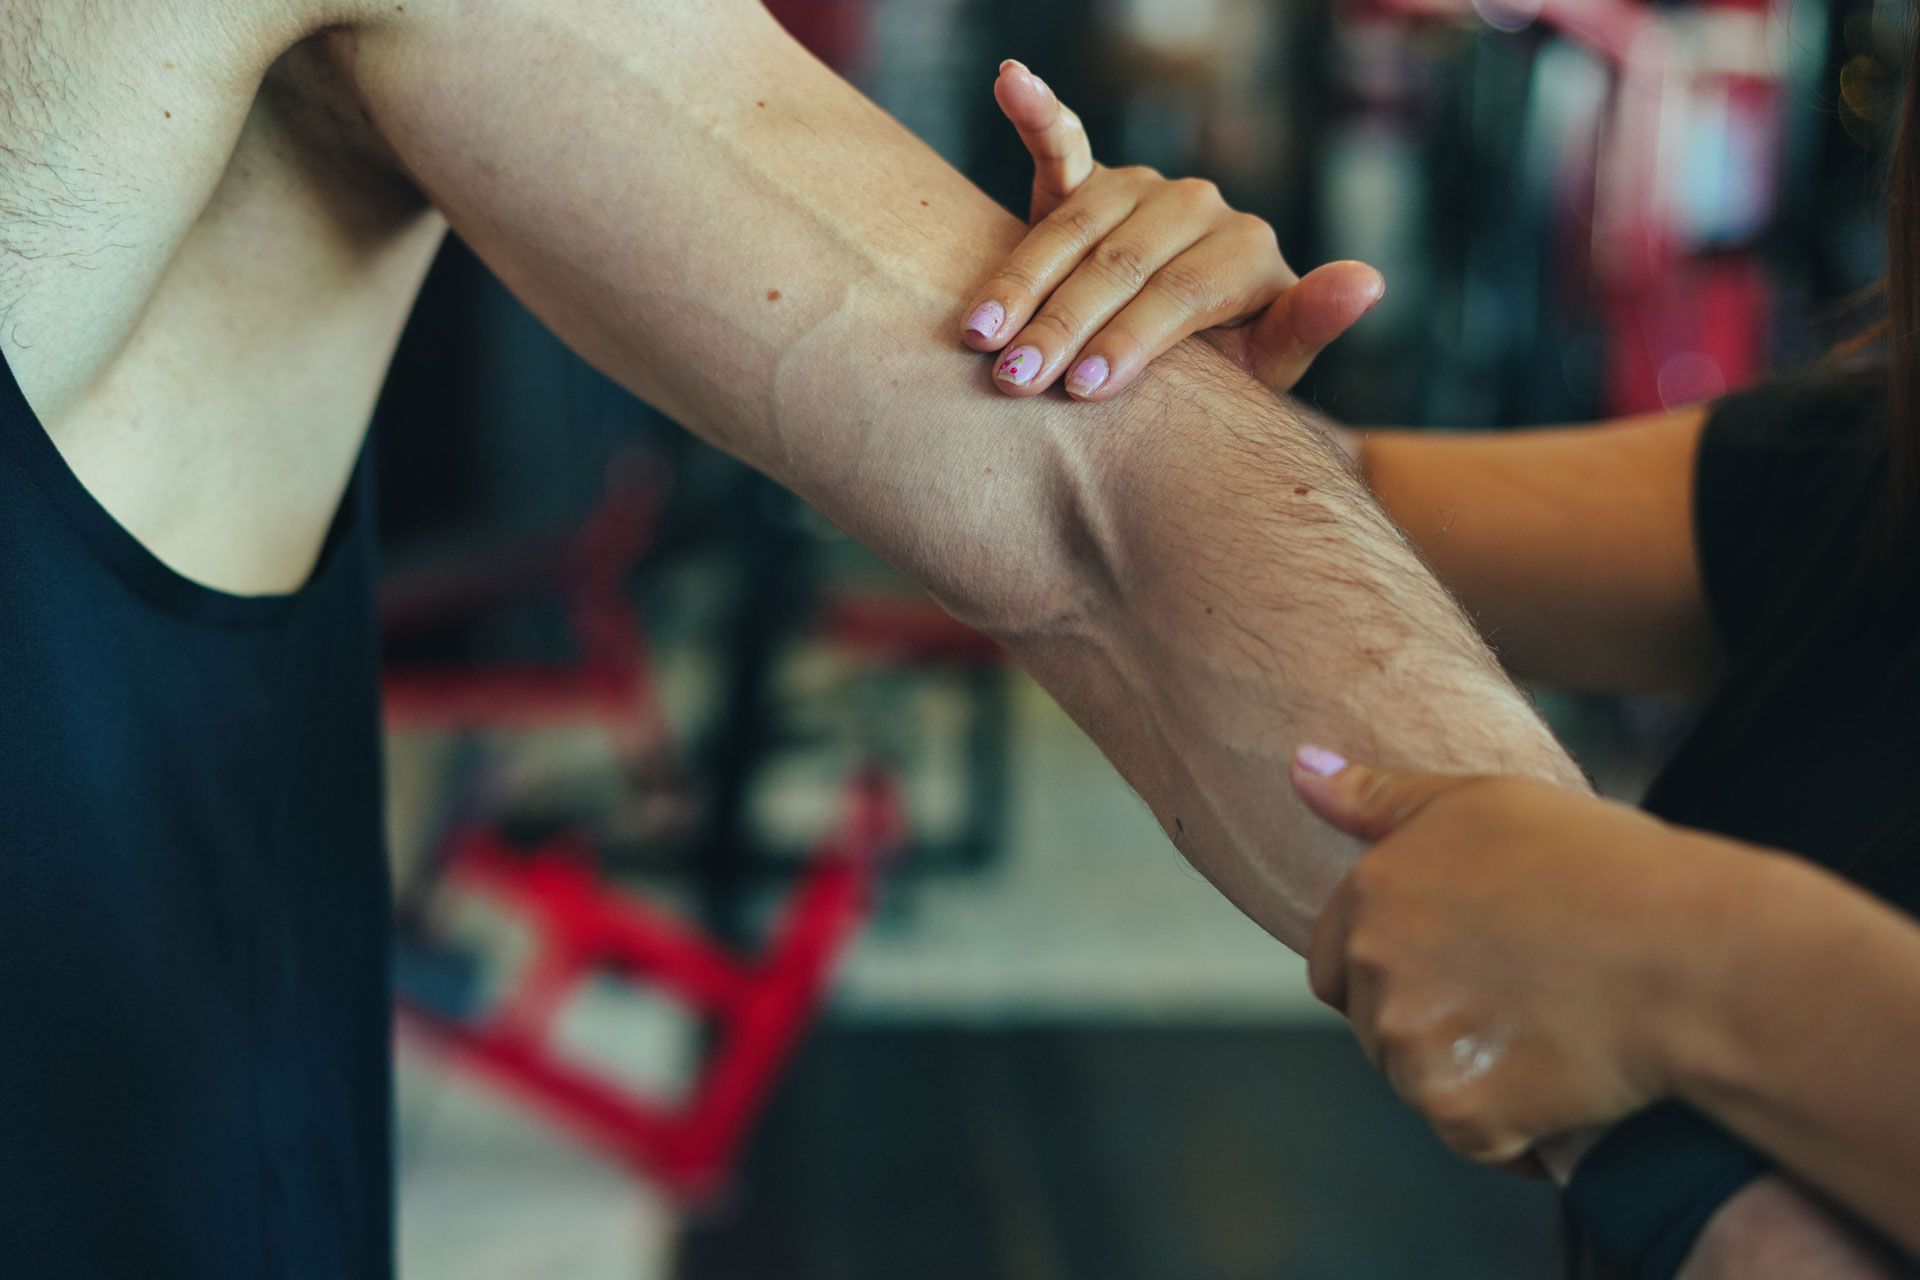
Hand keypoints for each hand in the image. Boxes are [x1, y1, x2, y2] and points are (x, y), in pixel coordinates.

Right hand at [962, 60, 1384, 399]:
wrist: (1181, 365)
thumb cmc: (1224, 377)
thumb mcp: (1268, 366)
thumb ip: (1308, 323)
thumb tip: (1369, 277)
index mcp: (1248, 251)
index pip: (1181, 293)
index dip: (1130, 340)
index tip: (1082, 390)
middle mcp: (1198, 207)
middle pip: (1121, 265)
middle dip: (1061, 326)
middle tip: (1014, 381)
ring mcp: (1142, 190)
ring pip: (1075, 228)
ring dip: (1020, 281)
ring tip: (978, 336)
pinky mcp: (1092, 179)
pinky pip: (1063, 142)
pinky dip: (1036, 109)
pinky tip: (1012, 81)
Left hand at [1288, 745, 1754, 1165]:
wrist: (1697, 957)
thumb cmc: (1606, 867)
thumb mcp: (1486, 803)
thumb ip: (1380, 798)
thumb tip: (1298, 769)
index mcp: (1372, 891)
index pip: (1335, 958)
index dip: (1398, 967)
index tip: (1471, 964)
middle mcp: (1374, 964)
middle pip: (1373, 1021)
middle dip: (1428, 1019)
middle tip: (1522, 997)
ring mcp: (1410, 1042)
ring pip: (1416, 1077)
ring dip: (1468, 1070)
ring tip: (1550, 1031)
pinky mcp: (1457, 1111)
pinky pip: (1470, 1135)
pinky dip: (1511, 1128)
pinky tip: (1566, 1086)